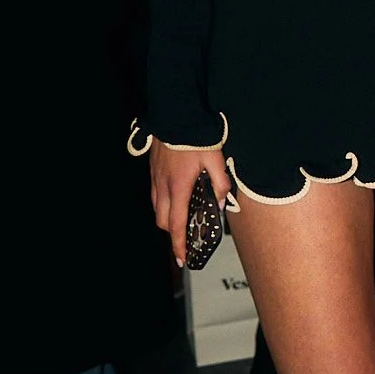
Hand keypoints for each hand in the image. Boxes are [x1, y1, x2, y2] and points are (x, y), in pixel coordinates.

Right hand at [149, 142, 232, 265]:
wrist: (176, 115)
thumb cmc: (196, 137)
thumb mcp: (216, 160)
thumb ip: (220, 184)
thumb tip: (220, 204)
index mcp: (179, 187)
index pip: (177, 225)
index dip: (179, 245)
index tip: (182, 259)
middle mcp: (164, 187)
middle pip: (164, 222)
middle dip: (174, 234)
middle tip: (186, 240)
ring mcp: (156, 179)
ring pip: (158, 209)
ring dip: (168, 219)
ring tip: (182, 221)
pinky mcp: (154, 171)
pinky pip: (156, 195)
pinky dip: (164, 204)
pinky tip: (175, 199)